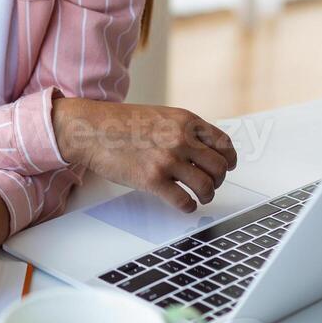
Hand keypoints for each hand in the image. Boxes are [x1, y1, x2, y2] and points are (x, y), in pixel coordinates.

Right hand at [52, 98, 237, 211]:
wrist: (92, 129)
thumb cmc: (122, 123)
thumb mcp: (161, 115)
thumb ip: (183, 129)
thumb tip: (203, 150)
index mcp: (185, 121)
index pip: (223, 144)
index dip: (229, 159)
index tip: (227, 167)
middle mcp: (181, 139)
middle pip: (219, 168)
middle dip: (217, 180)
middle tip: (209, 184)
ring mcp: (167, 160)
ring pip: (206, 186)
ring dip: (206, 195)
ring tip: (198, 196)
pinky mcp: (152, 180)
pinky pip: (184, 201)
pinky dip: (189, 206)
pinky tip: (184, 204)